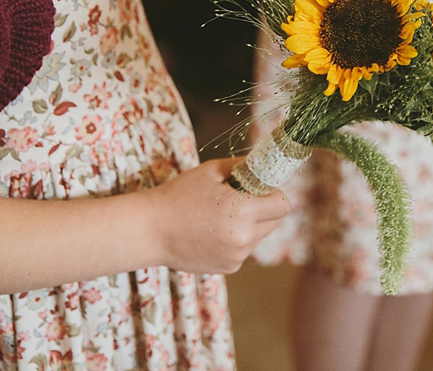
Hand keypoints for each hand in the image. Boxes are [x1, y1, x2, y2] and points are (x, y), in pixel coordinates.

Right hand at [147, 157, 290, 274]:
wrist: (150, 231)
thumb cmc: (178, 196)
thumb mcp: (211, 171)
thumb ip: (242, 166)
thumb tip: (263, 165)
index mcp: (244, 212)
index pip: (282, 205)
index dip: (274, 194)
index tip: (260, 189)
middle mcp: (244, 238)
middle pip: (274, 222)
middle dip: (263, 209)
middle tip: (239, 200)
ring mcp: (237, 256)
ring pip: (259, 236)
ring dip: (250, 226)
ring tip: (220, 217)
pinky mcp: (228, 268)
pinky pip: (243, 250)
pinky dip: (236, 241)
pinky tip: (211, 233)